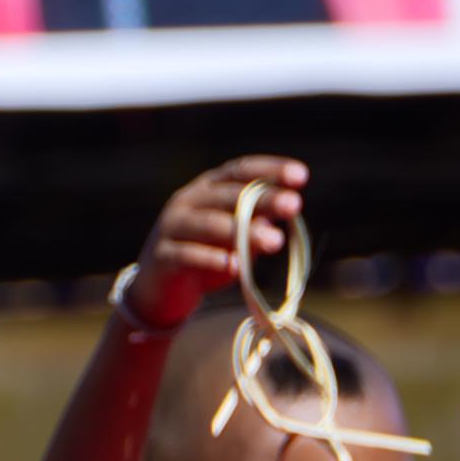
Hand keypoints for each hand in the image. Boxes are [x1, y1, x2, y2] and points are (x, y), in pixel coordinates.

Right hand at [122, 155, 306, 333]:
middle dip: (263, 199)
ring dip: (242, 231)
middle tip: (294, 205)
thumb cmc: (205, 257)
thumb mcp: (236, 239)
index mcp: (208, 189)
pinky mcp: (161, 256)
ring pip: (207, 223)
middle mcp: (188, 201)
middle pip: (228, 195)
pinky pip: (187, 254)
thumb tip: (285, 211)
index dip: (270, 170)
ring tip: (275, 241)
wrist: (158, 290)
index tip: (301, 176)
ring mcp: (171, 227)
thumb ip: (257, 224)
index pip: (240, 171)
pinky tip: (235, 267)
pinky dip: (211, 259)